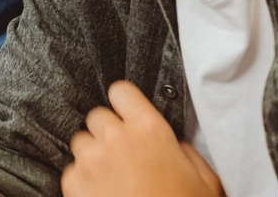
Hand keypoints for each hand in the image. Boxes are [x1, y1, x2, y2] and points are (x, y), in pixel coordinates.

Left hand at [62, 81, 223, 196]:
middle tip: (125, 156)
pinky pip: (72, 170)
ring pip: (82, 142)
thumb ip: (185, 152)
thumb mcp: (206, 181)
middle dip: (109, 132)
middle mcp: (115, 138)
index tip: (129, 116)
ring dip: (94, 155)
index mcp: (150, 130)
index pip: (121, 91)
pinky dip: (83, 180)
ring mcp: (90, 160)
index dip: (125, 104)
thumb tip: (171, 144)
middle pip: (98, 117)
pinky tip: (103, 196)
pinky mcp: (72, 183)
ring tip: (114, 179)